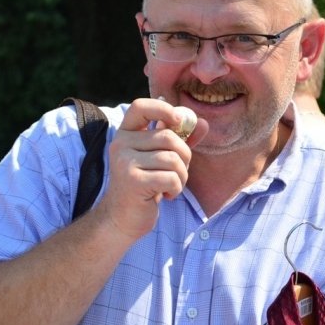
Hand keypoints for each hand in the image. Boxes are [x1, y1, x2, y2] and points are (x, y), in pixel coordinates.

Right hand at [96, 97, 207, 241]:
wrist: (122, 218)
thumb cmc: (145, 185)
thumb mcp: (161, 158)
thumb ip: (180, 139)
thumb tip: (203, 123)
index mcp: (125, 133)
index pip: (140, 106)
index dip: (163, 108)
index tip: (178, 121)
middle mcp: (120, 144)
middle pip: (168, 137)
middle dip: (184, 156)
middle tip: (178, 172)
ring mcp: (124, 162)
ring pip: (173, 159)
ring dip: (181, 176)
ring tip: (170, 186)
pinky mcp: (133, 181)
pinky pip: (171, 177)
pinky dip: (176, 188)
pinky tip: (165, 195)